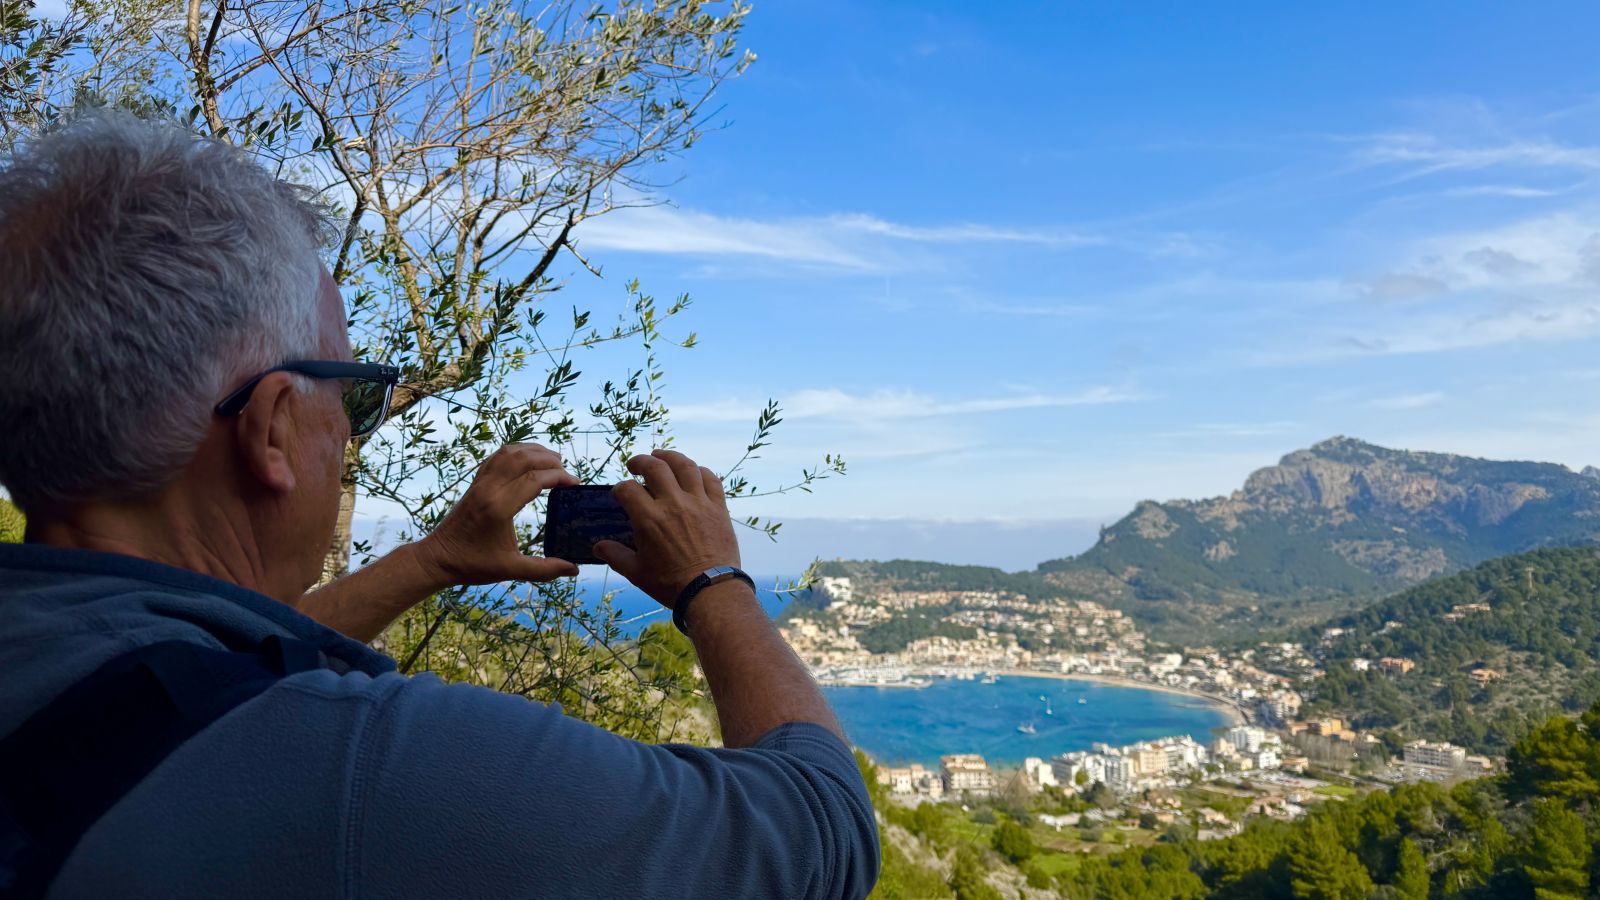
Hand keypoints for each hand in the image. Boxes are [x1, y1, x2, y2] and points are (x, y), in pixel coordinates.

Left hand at [414, 443, 579, 586]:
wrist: (438, 558)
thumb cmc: (472, 564)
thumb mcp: (510, 570)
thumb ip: (544, 569)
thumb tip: (574, 569)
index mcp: (498, 507)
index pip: (534, 479)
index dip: (559, 477)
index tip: (575, 484)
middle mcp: (489, 489)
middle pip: (524, 458)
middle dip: (550, 460)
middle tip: (567, 473)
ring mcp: (480, 482)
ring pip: (510, 452)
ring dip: (534, 451)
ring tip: (553, 461)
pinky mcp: (475, 482)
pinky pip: (497, 456)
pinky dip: (516, 452)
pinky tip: (528, 459)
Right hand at [595, 449, 740, 606]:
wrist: (710, 591)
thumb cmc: (671, 584)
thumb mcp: (637, 573)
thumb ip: (616, 556)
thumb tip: (598, 547)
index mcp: (649, 519)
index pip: (628, 489)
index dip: (620, 489)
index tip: (620, 494)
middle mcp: (673, 503)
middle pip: (655, 467)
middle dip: (640, 461)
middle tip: (634, 465)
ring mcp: (698, 502)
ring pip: (684, 465)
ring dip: (670, 456)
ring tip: (661, 456)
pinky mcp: (718, 507)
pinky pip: (710, 479)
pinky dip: (700, 471)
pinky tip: (693, 472)